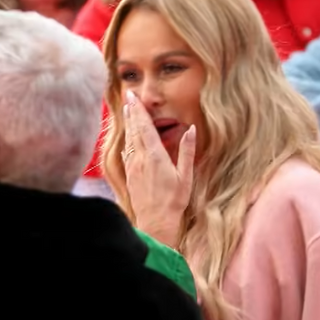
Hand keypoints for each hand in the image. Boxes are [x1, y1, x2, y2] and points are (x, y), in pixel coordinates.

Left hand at [122, 89, 194, 246]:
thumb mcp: (186, 176)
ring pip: (129, 140)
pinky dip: (128, 140)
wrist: (155, 222)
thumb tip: (192, 130)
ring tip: (127, 111)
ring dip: (128, 124)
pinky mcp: (130, 175)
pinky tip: (128, 139)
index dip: (139, 111)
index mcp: (155, 156)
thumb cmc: (174, 201)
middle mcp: (141, 159)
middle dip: (131, 112)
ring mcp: (133, 167)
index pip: (145, 127)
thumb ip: (187, 151)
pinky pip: (128, 152)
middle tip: (128, 96)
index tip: (134, 97)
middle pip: (134, 130)